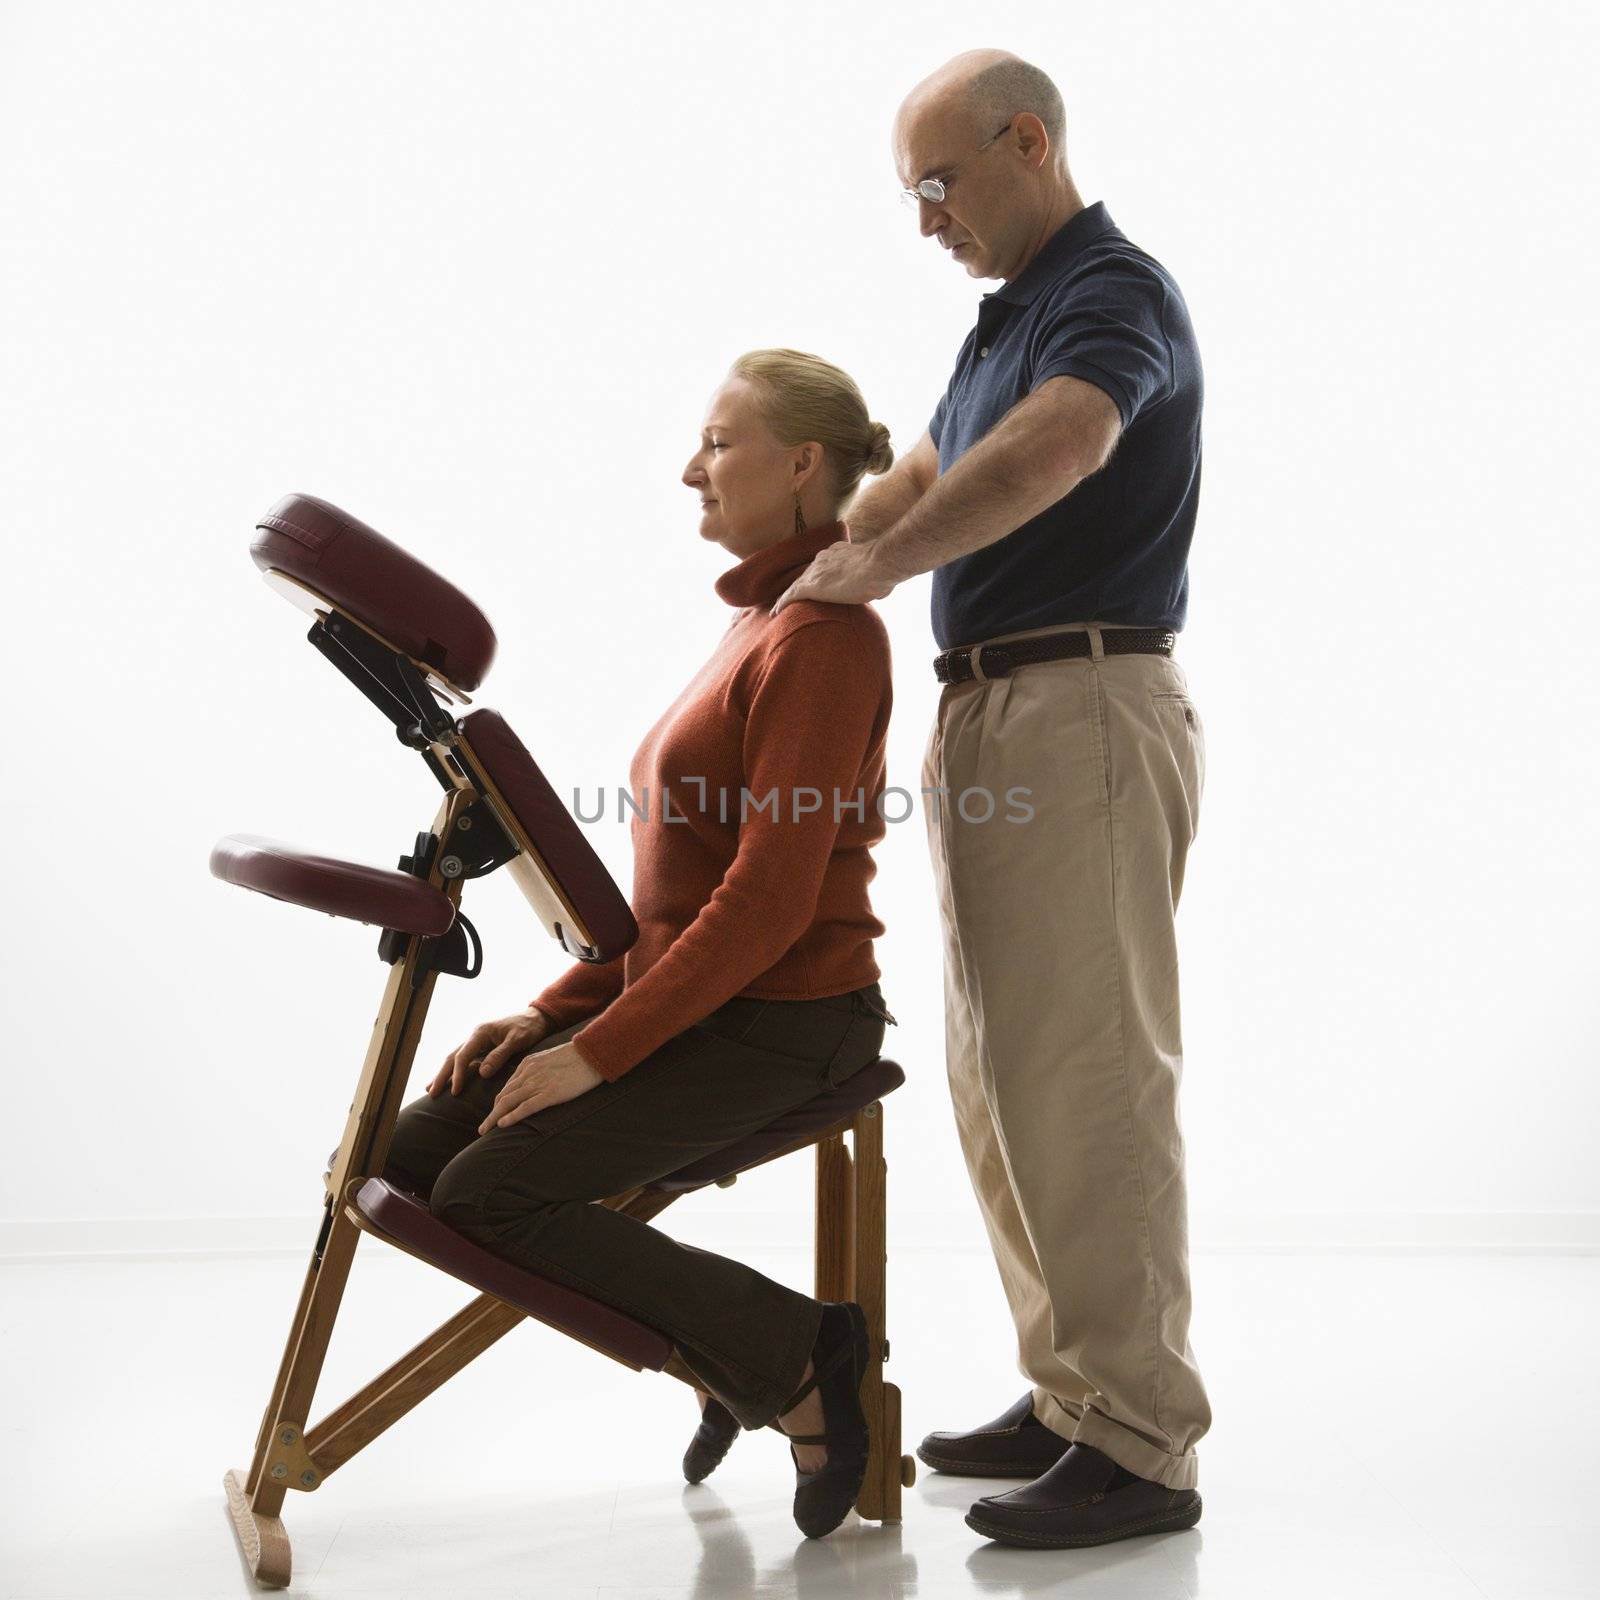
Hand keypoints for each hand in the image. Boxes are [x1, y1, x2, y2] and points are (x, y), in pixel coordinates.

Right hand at [426, 1007, 549, 1097]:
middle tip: (431, 1094)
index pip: (463, 1056)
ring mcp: (477, 1042)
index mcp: (481, 1032)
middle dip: (441, 1076)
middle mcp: (475, 1036)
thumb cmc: (528, 1028)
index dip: (457, 1074)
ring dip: (443, 1074)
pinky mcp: (482, 1047)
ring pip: (455, 1059)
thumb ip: (500, 1055)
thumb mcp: (517, 1040)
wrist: (536, 1018)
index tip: (454, 1092)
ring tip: (430, 1090)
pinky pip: (464, 1060)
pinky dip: (454, 1071)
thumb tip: (482, 1073)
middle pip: (453, 1057)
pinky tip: (447, 1081)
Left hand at [478, 1038, 602, 1132]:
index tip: (494, 1114)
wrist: (592, 1053)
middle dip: (491, 1112)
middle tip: (483, 1128)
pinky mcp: (549, 1094)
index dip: (498, 1103)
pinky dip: (511, 1117)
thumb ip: (540, 1070)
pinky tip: (501, 1125)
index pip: (507, 1087)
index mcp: (528, 1064)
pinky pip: (525, 1107)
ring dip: (493, 1118)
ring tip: (484, 1130)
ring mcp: (538, 1083)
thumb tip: (535, 1085)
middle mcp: (528, 1073)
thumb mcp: (552, 1059)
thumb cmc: (578, 1057)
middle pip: (503, 1096)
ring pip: (508, 1103)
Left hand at [770, 532, 898, 614]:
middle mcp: (823, 559)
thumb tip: (882, 589)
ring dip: (788, 596)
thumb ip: (875, 581)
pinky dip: (782, 604)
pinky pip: (790, 596)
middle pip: (806, 574)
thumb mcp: (878, 574)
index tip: (815, 583)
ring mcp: (815, 572)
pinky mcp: (810, 586)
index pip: (823, 565)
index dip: (818, 575)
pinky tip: (775, 613)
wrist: (877, 565)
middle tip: (792, 597)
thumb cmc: (884, 570)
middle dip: (800, 585)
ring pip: (796, 585)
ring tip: (779, 608)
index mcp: (839, 553)